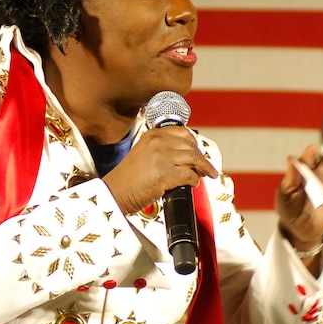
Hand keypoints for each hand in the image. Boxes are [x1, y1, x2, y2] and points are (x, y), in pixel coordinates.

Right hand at [103, 126, 217, 214]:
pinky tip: (193, 184)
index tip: (198, 150)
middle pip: (191, 146)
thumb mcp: (143, 152)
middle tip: (206, 167)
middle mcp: (158, 143)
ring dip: (203, 168)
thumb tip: (185, 155)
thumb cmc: (129, 177)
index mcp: (153, 135)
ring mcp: (162, 158)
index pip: (183, 133)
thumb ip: (162, 149)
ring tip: (206, 174)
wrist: (116, 191)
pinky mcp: (165, 174)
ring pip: (193, 159)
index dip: (194, 143)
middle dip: (202, 158)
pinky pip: (189, 175)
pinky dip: (194, 181)